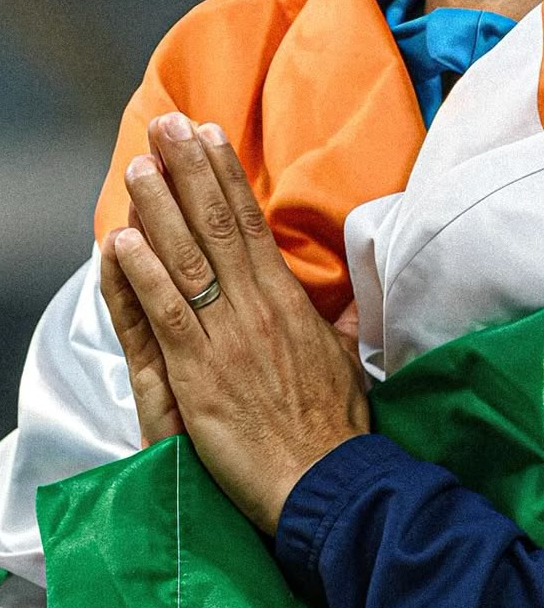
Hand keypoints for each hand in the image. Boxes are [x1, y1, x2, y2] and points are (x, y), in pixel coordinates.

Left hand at [100, 112, 368, 534]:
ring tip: (138, 168)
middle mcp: (257, 308)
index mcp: (289, 301)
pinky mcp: (200, 376)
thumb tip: (356, 287)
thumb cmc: (337, 426)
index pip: (252, 223)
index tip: (207, 136)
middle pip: (218, 226)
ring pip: (189, 260)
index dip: (226, 176)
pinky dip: (144, 276)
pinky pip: (169, 315)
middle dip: (188, 171)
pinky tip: (122, 242)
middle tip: (165, 126)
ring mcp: (227, 339)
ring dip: (160, 209)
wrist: (330, 482)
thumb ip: (341, 316)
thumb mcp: (346, 357)